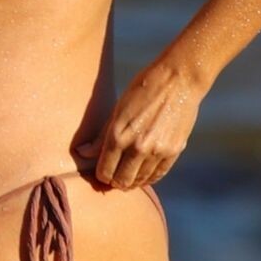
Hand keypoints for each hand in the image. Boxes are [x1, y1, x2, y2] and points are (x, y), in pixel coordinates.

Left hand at [71, 66, 204, 190]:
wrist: (178, 79)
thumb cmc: (143, 89)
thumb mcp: (117, 109)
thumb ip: (101, 136)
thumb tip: (82, 153)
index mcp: (118, 135)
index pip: (104, 171)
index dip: (102, 175)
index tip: (104, 173)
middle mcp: (137, 147)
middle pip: (122, 181)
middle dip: (116, 181)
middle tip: (116, 177)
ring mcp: (157, 150)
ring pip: (141, 180)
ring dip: (133, 181)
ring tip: (130, 175)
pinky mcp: (174, 150)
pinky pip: (158, 175)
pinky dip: (150, 177)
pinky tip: (145, 173)